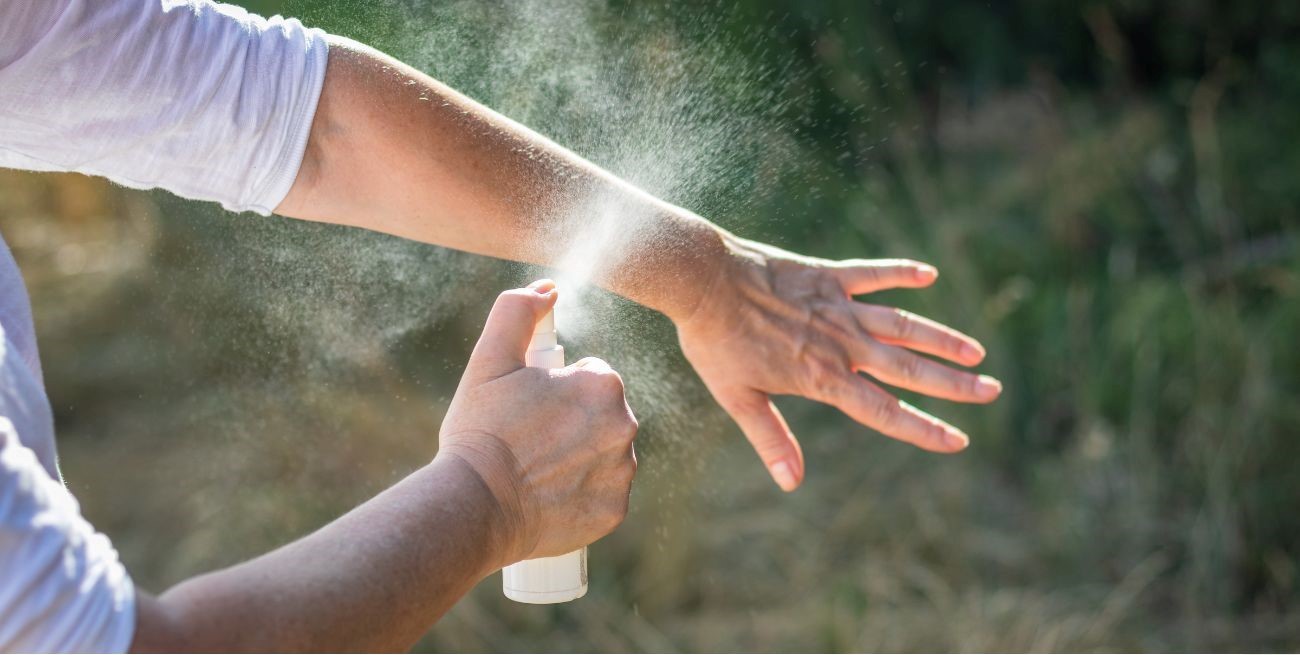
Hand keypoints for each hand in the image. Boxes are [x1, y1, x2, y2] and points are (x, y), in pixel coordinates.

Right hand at [437, 280, 637, 566]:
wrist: (476, 505)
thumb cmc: (481, 429)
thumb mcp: (490, 359)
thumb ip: (518, 311)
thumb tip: (547, 289)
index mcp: (603, 384)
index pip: (589, 377)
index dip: (556, 390)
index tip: (528, 408)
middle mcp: (625, 426)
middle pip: (601, 416)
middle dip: (571, 422)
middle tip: (529, 439)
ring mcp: (622, 472)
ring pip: (605, 454)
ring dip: (580, 457)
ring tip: (537, 469)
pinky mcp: (614, 511)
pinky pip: (603, 495)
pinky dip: (582, 495)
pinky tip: (549, 496)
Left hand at [677, 236, 1000, 491]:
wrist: (702, 279)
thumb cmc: (715, 341)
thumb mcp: (737, 397)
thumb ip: (770, 438)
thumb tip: (791, 483)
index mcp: (822, 377)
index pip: (885, 410)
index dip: (924, 428)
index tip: (959, 439)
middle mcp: (841, 343)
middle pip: (909, 368)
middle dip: (954, 384)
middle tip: (992, 391)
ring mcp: (838, 306)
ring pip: (903, 324)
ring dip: (942, 337)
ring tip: (976, 351)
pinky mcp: (828, 275)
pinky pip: (873, 274)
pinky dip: (901, 273)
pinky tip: (929, 274)